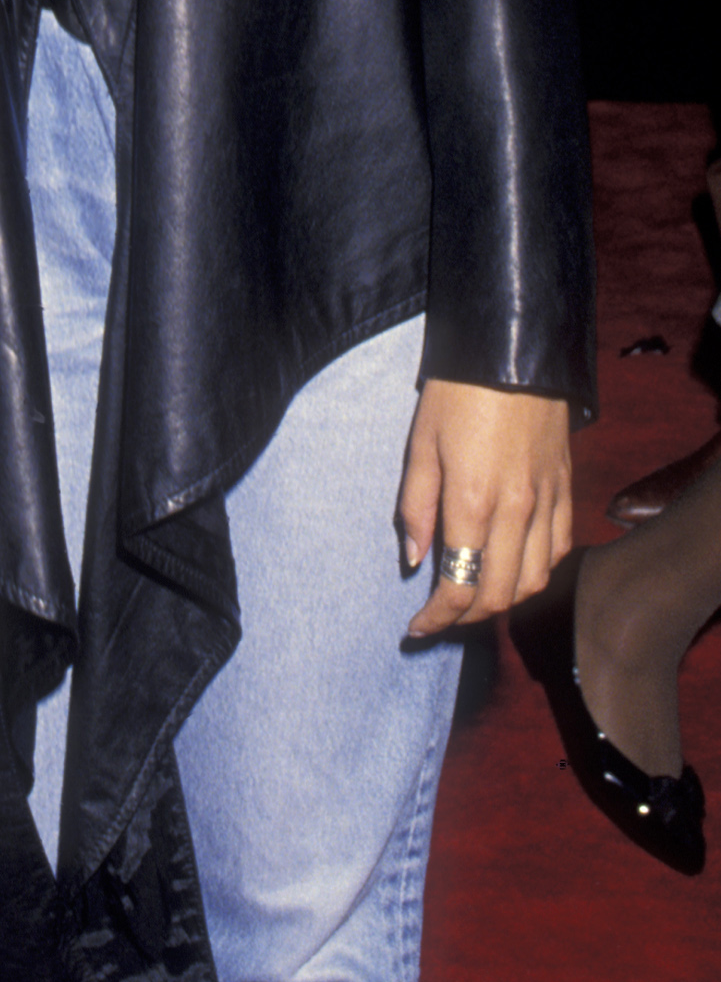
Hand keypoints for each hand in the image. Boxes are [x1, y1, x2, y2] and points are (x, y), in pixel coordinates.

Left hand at [397, 381, 572, 640]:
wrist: (512, 354)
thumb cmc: (456, 394)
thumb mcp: (421, 444)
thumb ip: (416, 507)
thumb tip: (415, 561)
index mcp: (473, 501)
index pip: (460, 584)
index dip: (438, 617)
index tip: (417, 627)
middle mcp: (517, 512)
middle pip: (499, 595)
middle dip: (466, 618)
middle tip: (440, 618)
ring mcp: (547, 503)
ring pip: (534, 581)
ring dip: (503, 602)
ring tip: (473, 599)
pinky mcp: (566, 491)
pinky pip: (557, 551)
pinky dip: (535, 574)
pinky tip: (512, 569)